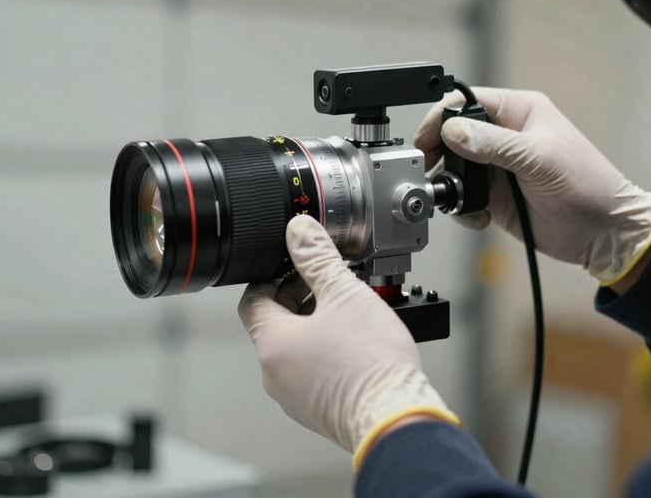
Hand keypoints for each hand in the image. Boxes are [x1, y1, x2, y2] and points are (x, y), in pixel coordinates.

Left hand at [238, 216, 457, 462]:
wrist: (398, 418)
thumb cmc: (370, 364)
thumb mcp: (345, 293)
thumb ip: (318, 257)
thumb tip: (299, 232)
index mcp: (273, 344)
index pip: (252, 300)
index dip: (272, 276)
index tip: (294, 266)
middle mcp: (276, 375)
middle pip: (275, 323)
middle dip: (299, 296)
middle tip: (328, 283)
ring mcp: (295, 396)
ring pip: (295, 347)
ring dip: (315, 323)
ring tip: (347, 309)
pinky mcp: (318, 409)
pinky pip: (312, 370)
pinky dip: (326, 349)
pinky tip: (355, 342)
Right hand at [415, 88, 650, 284]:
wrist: (603, 234)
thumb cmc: (588, 185)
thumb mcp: (539, 159)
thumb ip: (493, 143)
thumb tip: (451, 130)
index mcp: (518, 112)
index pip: (466, 102)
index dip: (442, 117)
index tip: (427, 139)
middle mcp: (503, 136)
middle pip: (452, 134)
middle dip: (438, 153)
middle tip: (429, 170)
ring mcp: (496, 166)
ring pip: (452, 166)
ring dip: (448, 183)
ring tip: (456, 198)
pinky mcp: (492, 195)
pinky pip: (461, 195)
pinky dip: (461, 207)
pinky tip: (479, 216)